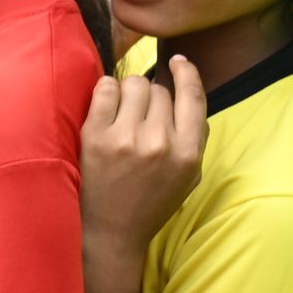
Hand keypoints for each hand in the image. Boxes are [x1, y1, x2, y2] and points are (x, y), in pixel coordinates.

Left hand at [79, 56, 205, 248]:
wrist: (112, 230)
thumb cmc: (152, 202)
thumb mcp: (190, 177)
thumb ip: (197, 138)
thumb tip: (191, 95)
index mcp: (187, 153)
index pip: (193, 96)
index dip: (187, 73)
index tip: (178, 62)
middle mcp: (159, 143)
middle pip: (159, 90)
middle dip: (151, 97)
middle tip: (141, 117)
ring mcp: (126, 138)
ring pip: (134, 84)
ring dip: (129, 93)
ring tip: (123, 114)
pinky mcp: (95, 136)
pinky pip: (105, 88)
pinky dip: (107, 90)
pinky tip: (107, 106)